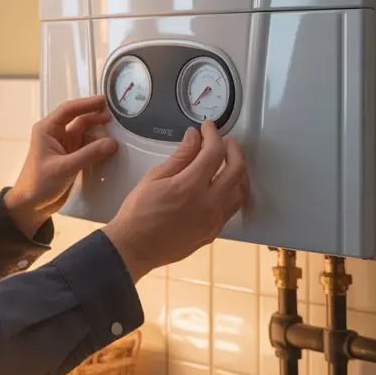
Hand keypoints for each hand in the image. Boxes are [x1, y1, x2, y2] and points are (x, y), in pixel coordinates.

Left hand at [4, 95, 118, 236]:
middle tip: (116, 115)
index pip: (69, 110)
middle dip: (95, 116)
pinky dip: (98, 145)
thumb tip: (112, 143)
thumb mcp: (65, 167)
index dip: (87, 103)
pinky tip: (109, 146)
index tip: (104, 101)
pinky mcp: (70, 157)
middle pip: (79, 119)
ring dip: (98, 132)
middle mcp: (55, 134)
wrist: (31, 205)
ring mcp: (64, 146)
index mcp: (47, 130)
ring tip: (117, 131)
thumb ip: (89, 154)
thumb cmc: (39, 183)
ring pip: (84, 133)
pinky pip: (87, 146)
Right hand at [105, 120, 247, 281]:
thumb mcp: (154, 178)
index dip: (213, 134)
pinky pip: (232, 208)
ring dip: (238, 172)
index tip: (207, 127)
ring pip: (240, 190)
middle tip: (224, 141)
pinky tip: (223, 186)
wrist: (135, 247)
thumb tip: (194, 137)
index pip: (214, 152)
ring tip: (228, 162)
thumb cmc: (138, 212)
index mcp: (190, 186)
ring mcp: (214, 220)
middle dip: (233, 149)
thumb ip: (179, 156)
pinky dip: (233, 191)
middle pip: (236, 169)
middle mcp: (208, 203)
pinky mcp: (214, 231)